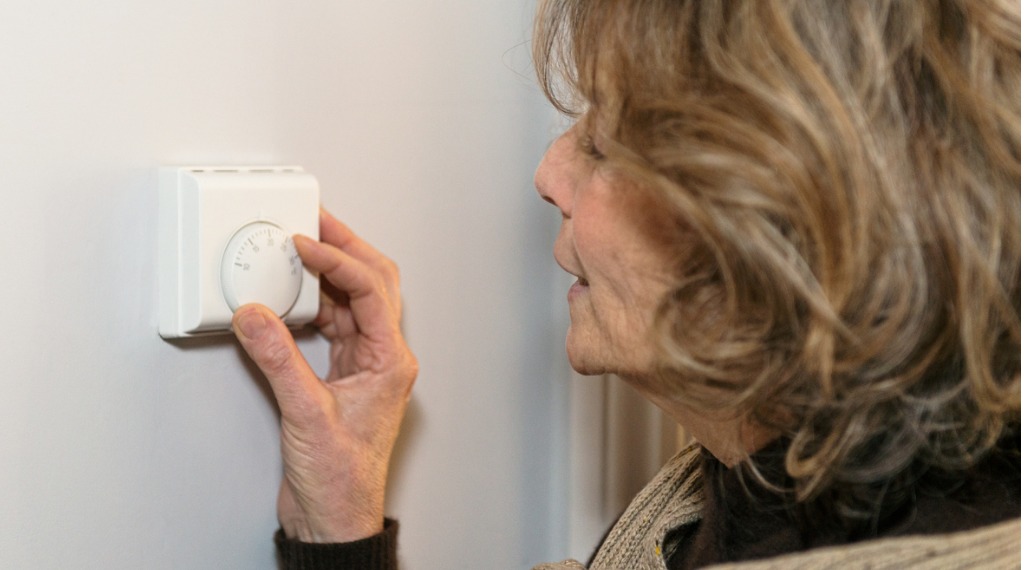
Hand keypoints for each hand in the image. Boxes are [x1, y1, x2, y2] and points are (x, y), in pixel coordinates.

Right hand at [232, 209, 417, 542]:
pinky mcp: (339, 375)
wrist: (334, 518)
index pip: (371, 290)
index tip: (305, 243)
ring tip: (303, 245)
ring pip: (353, 301)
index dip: (338, 260)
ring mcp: (362, 365)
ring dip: (330, 272)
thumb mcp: (305, 413)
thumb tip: (254, 315)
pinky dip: (312, 304)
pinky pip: (331, 324)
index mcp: (390, 360)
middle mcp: (382, 357)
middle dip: (346, 248)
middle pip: (373, 284)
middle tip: (316, 219)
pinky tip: (290, 294)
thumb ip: (277, 360)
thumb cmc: (342, 479)